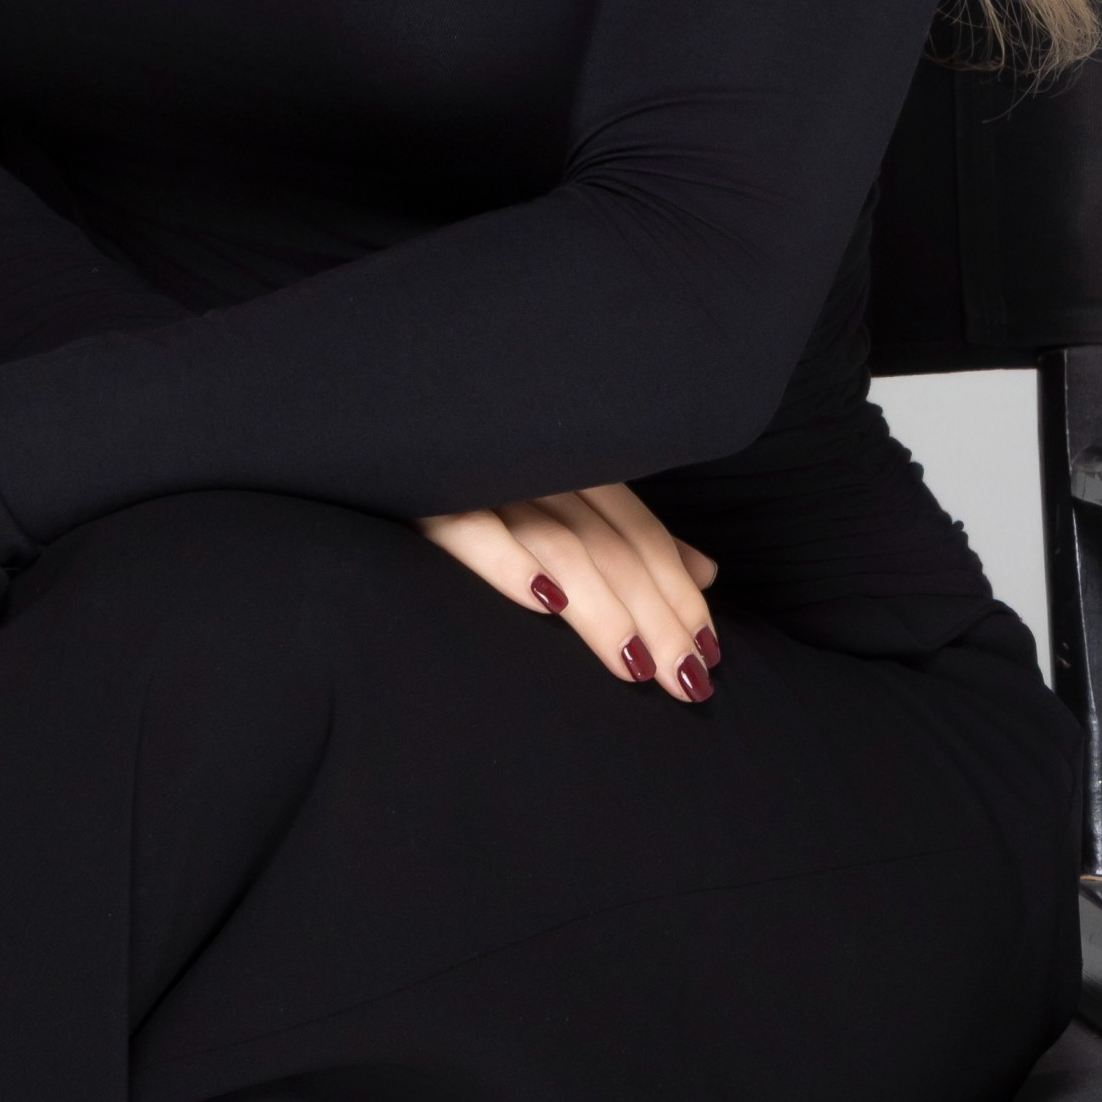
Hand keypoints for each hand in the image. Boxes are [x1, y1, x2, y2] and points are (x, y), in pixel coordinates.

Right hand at [418, 479, 719, 698]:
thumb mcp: (565, 491)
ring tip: (636, 666)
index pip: (641, 534)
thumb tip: (706, 571)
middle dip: (658, 617)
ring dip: (602, 609)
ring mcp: (482, 475)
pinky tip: (544, 603)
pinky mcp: (422, 489)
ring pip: (559, 545)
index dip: (680, 592)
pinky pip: (470, 527)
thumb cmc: (481, 469)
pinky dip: (509, 562)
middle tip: (687, 681)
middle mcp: (539, 465)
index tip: (709, 652)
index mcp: (575, 464)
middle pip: (612, 548)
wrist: (392, 420)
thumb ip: (632, 533)